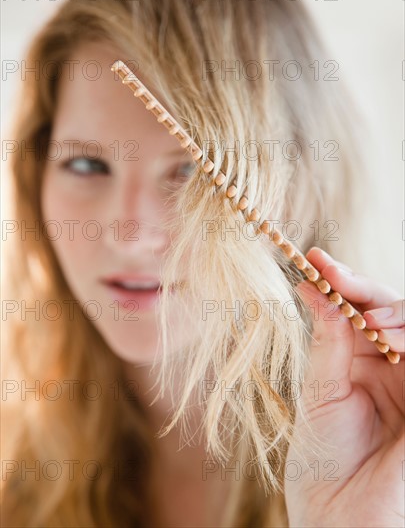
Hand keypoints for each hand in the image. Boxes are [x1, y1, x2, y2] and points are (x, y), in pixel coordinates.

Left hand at [285, 247, 403, 526]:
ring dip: (395, 314)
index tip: (314, 258)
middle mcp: (388, 362)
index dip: (340, 280)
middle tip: (337, 279)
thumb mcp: (321, 387)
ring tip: (370, 322)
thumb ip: (328, 338)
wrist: (339, 508)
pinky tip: (388, 338)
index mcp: (357, 357)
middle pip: (390, 307)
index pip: (356, 307)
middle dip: (365, 289)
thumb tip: (313, 287)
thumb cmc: (323, 451)